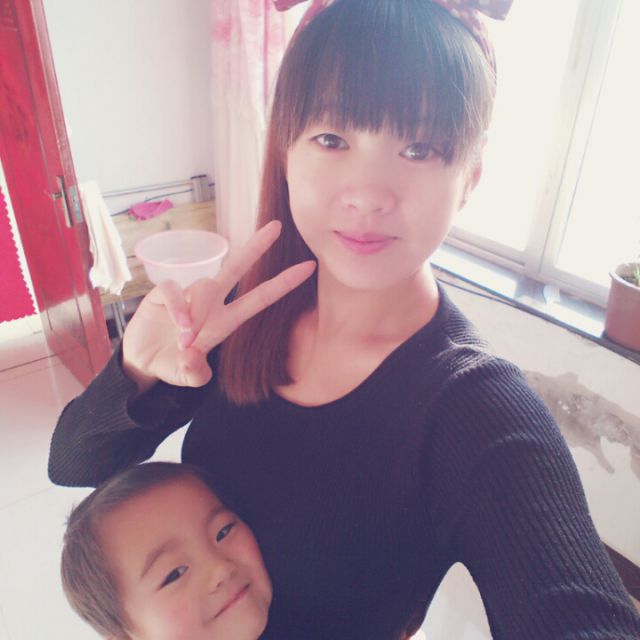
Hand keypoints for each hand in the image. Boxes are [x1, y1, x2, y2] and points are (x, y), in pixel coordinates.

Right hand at [122, 221, 315, 391]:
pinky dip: (179, 306)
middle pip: (237, 269)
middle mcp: (211, 304)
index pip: (260, 299)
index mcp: (226, 322)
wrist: (143, 362)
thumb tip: (192, 359)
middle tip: (278, 226)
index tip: (309, 267)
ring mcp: (188, 296)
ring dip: (198, 312)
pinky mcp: (165, 294)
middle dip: (257, 247)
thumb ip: (194, 373)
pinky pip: (176, 290)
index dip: (284, 283)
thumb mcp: (188, 375)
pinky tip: (179, 324)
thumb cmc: (173, 364)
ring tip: (186, 338)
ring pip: (205, 286)